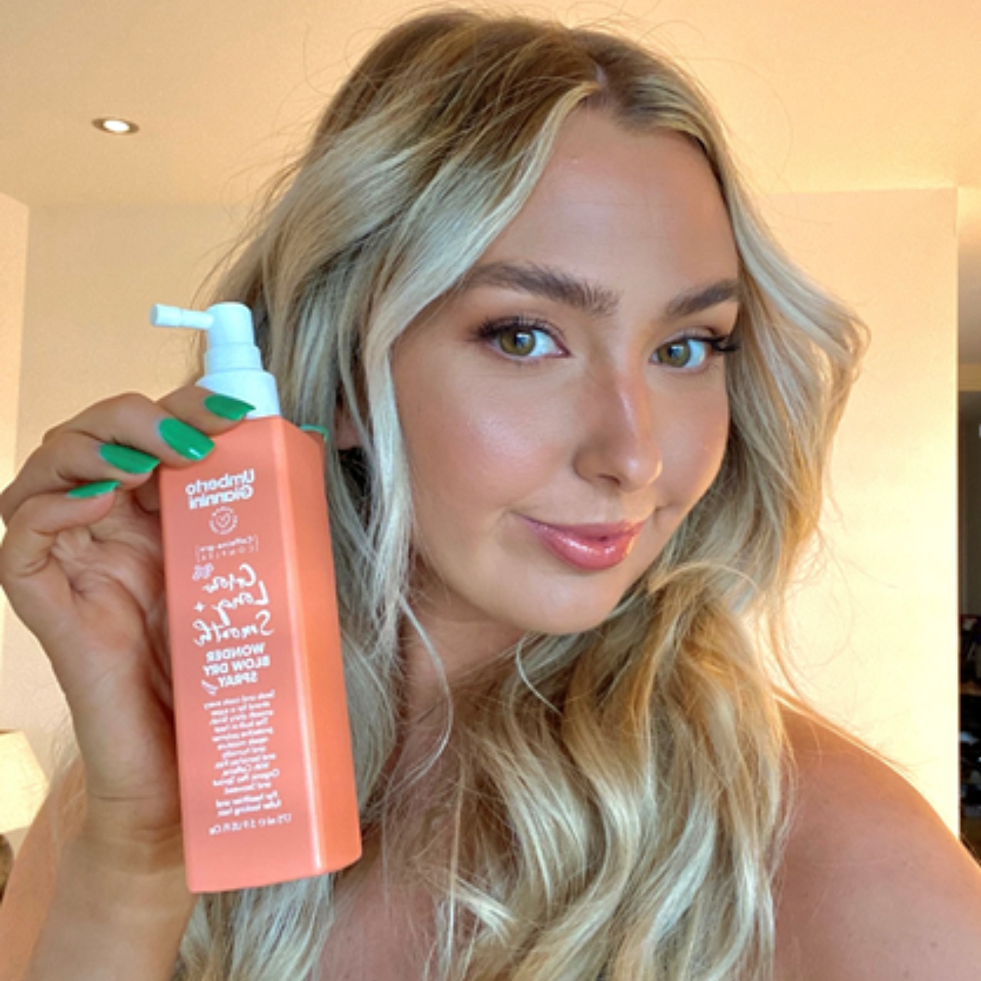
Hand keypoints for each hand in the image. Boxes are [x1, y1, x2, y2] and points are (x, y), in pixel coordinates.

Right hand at [0, 386, 252, 856]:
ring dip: (96, 444)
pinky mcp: (49, 608)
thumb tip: (307, 441)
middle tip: (198, 435)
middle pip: (91, 434)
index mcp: (158, 517)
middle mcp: (109, 530)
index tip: (238, 408)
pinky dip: (52, 505)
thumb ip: (263, 517)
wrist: (197, 771)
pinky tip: (100, 497)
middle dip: (139, 413)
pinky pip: (21, 540)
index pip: (149, 430)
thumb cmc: (230, 675)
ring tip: (152, 460)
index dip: (182, 403)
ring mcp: (76, 565)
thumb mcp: (255, 578)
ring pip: (46, 469)